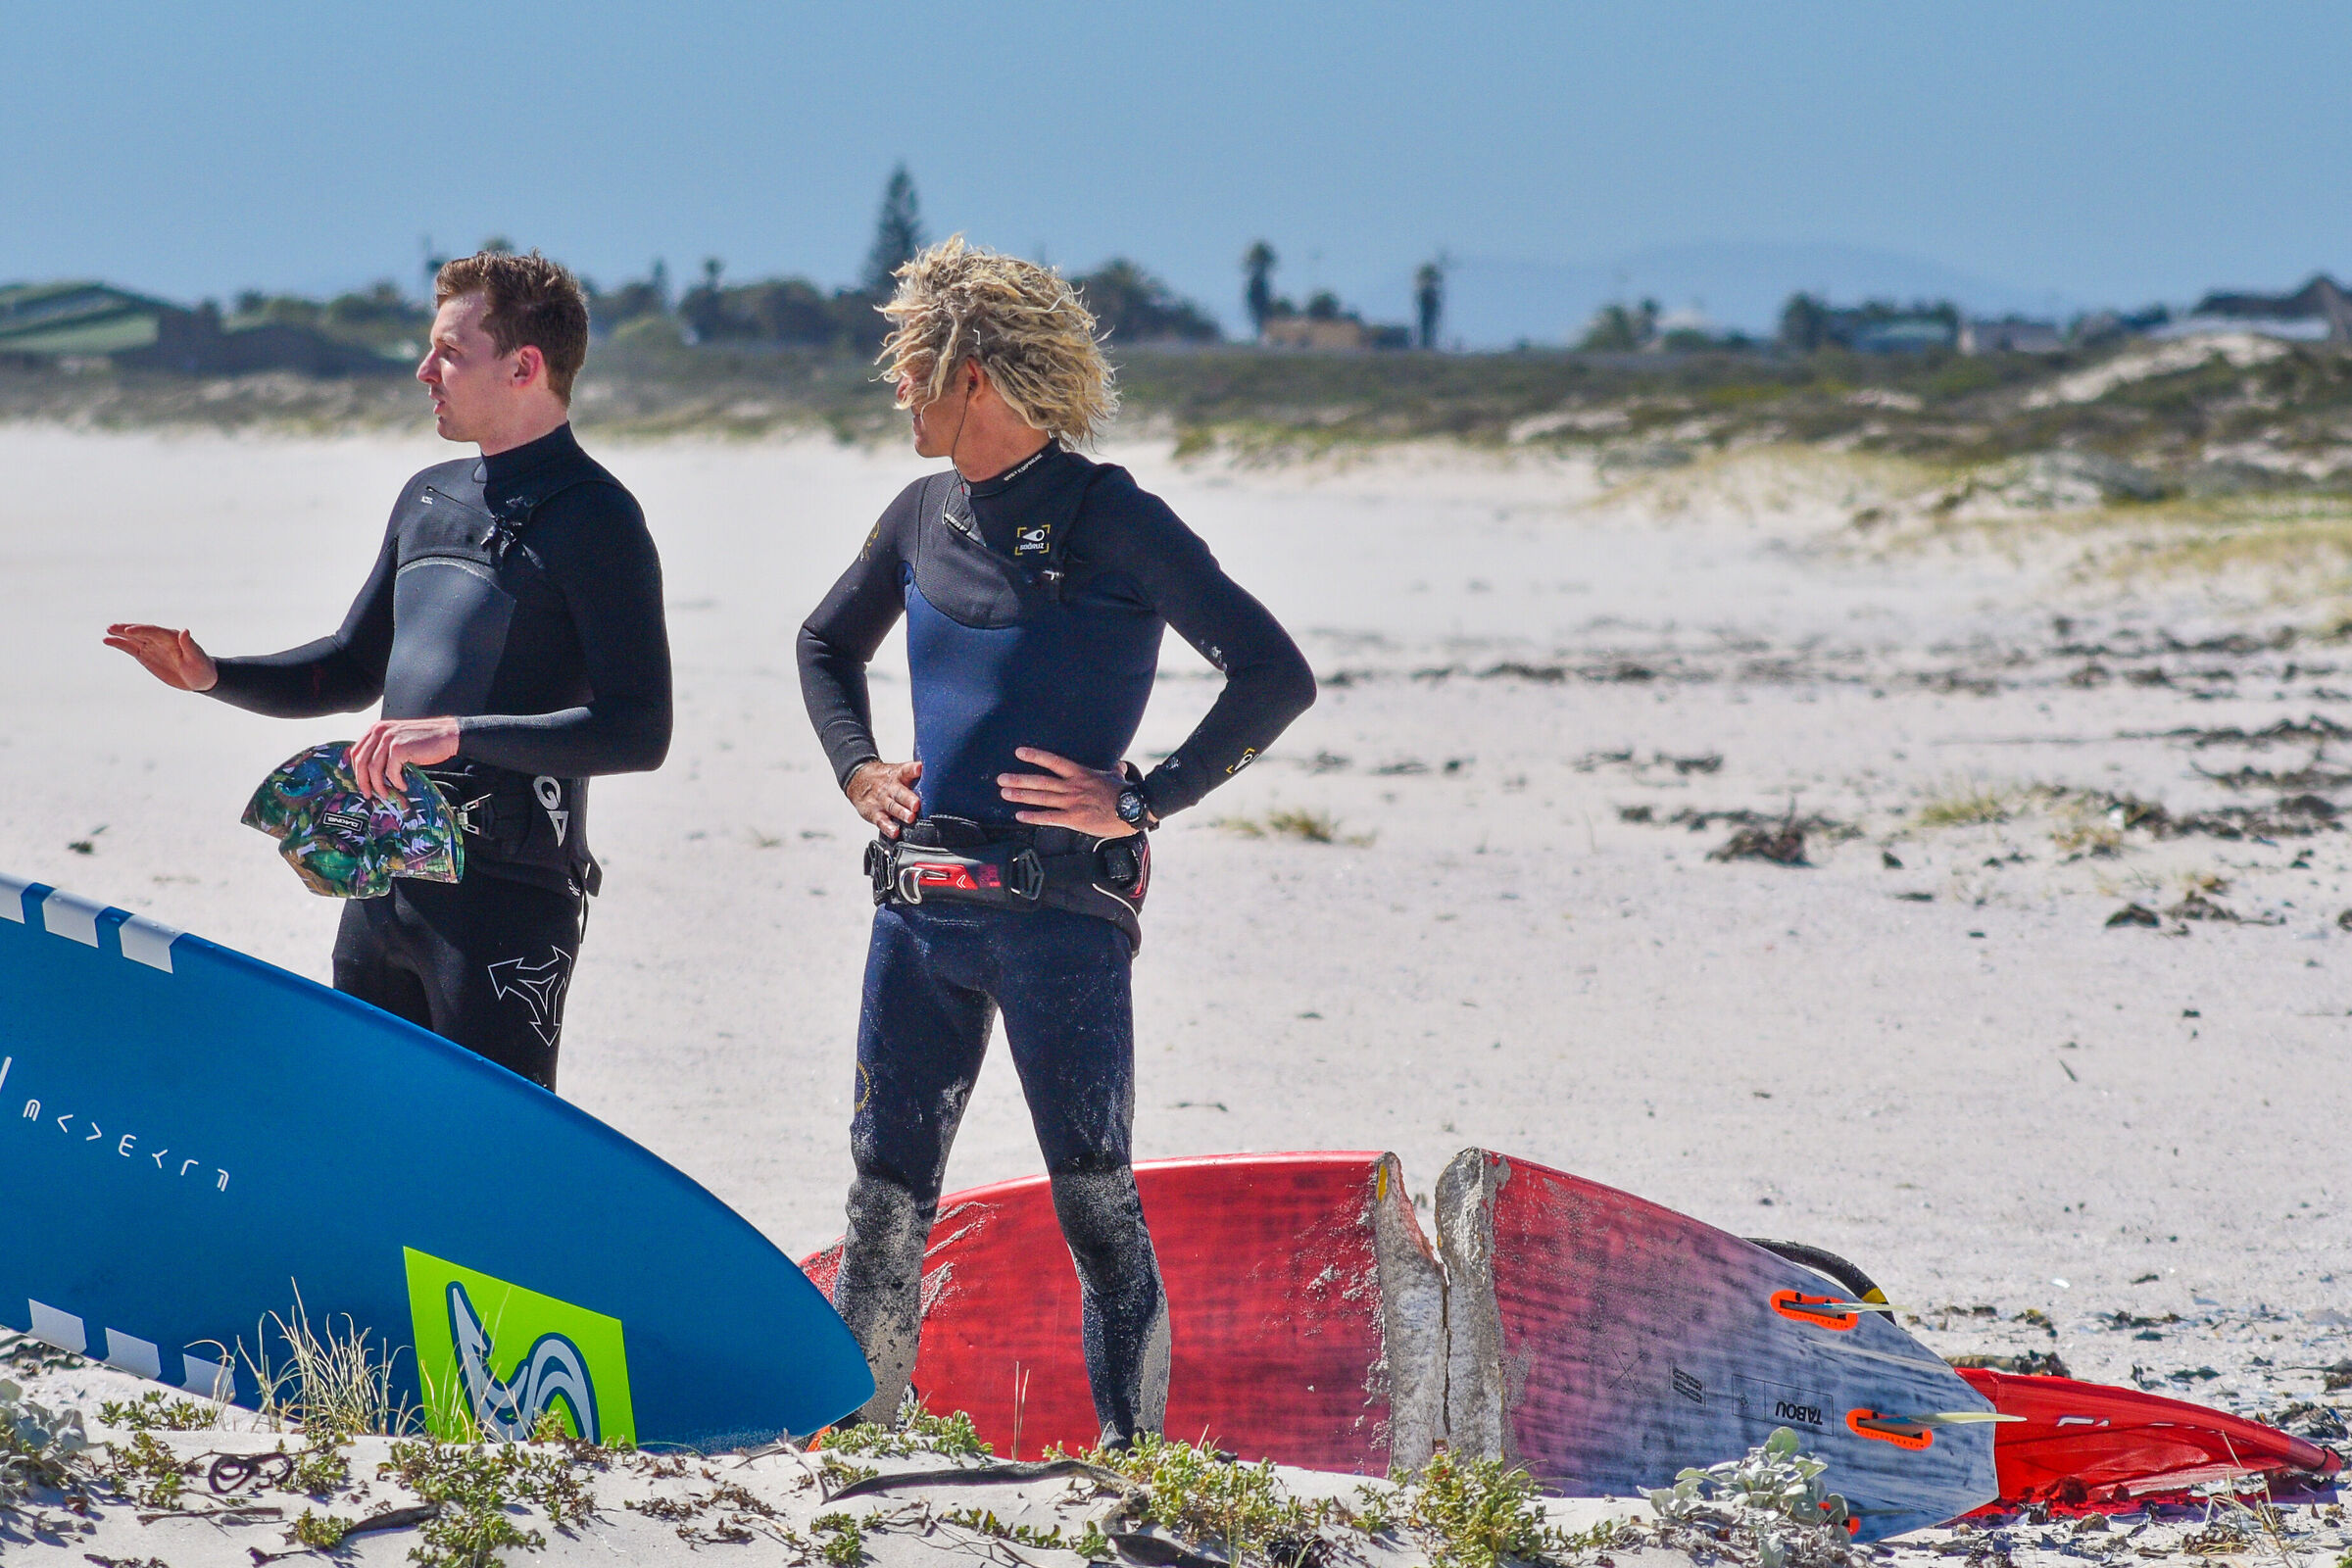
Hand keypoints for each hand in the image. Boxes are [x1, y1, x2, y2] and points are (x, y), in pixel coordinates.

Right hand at [104, 623, 216, 690]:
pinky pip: (131, 648)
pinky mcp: (146, 656)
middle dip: (127, 629)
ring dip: (120, 635)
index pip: (154, 631)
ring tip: (107, 632)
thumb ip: (189, 645)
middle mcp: (160, 639)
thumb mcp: (197, 658)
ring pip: (133, 639)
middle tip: (112, 627)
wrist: (200, 678)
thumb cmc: (202, 667)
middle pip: (141, 632)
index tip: (129, 631)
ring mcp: (152, 647)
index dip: (141, 630)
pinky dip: (120, 644)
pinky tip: (108, 641)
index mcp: (172, 637)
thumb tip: (184, 631)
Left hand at [349, 716, 460, 800]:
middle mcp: (380, 731)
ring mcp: (389, 739)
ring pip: (373, 768)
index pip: (356, 752)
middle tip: (368, 793)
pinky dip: (396, 782)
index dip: (356, 770)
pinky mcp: (399, 748)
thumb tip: (371, 773)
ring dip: (379, 785)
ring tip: (386, 793)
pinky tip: (403, 785)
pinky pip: (391, 772)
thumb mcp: (398, 740)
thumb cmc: (425, 740)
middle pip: (361, 761)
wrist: (446, 735)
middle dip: (363, 781)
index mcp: (377, 729)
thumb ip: (382, 750)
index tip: (362, 783)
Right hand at [848, 759, 922, 838]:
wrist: (858, 780)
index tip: (919, 769)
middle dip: (909, 799)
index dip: (913, 769)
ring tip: (910, 818)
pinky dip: (888, 827)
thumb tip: (939, 776)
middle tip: (917, 804)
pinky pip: (881, 821)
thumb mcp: (898, 771)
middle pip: (899, 792)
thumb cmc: (885, 778)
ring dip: (901, 813)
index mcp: (897, 775)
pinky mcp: (874, 813)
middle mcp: (889, 788)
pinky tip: (894, 832)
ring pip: (892, 807)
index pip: (905, 770)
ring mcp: (881, 800)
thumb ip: (915, 775)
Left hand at [997, 747, 1137, 837]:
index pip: (1053, 761)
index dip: (1035, 756)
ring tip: (1005, 793)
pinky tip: (1019, 816)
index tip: (1019, 752)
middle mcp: (1072, 786)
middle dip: (1019, 779)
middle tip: (1001, 778)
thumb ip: (1113, 770)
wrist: (1133, 809)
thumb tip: (1118, 765)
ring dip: (1021, 795)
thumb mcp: (1117, 776)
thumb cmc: (1125, 792)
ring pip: (1041, 798)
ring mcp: (1072, 802)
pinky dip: (1033, 816)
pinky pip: (1049, 818)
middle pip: (1040, 781)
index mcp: (1080, 773)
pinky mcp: (1074, 819)